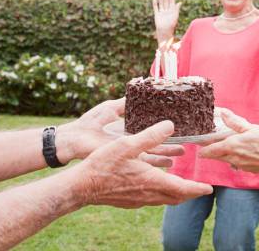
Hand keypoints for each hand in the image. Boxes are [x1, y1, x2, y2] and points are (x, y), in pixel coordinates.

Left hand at [57, 99, 183, 165]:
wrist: (73, 138)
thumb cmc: (89, 123)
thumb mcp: (112, 107)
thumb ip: (127, 103)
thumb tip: (141, 93)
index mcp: (128, 131)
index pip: (150, 132)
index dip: (164, 132)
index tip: (177, 129)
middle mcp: (130, 143)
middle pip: (155, 145)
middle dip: (169, 147)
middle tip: (185, 147)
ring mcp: (127, 153)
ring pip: (152, 155)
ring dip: (166, 155)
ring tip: (181, 154)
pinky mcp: (123, 159)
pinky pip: (144, 162)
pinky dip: (156, 163)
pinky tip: (168, 164)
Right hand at [75, 121, 212, 207]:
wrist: (82, 186)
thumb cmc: (103, 164)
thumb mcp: (127, 145)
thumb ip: (150, 136)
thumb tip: (170, 125)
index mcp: (151, 181)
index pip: (182, 189)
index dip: (197, 189)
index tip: (208, 189)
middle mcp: (148, 194)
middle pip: (176, 198)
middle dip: (190, 193)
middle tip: (200, 189)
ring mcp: (138, 200)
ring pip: (164, 200)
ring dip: (176, 194)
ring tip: (182, 186)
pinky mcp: (129, 202)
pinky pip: (152, 200)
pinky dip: (162, 194)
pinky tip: (156, 186)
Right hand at [153, 0, 181, 43]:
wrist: (164, 31)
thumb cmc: (171, 25)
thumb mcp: (175, 16)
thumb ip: (176, 9)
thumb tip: (180, 2)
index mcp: (172, 11)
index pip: (172, 3)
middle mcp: (167, 11)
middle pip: (166, 2)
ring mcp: (162, 12)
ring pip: (161, 4)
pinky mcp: (157, 15)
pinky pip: (156, 8)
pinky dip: (155, 4)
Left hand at [199, 109, 258, 177]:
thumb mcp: (251, 128)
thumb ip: (235, 123)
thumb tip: (223, 113)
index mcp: (231, 147)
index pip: (210, 151)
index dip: (203, 150)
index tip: (199, 148)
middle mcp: (233, 158)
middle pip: (217, 157)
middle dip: (211, 152)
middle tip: (208, 146)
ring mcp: (241, 166)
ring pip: (226, 161)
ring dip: (224, 155)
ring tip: (226, 147)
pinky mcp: (249, 169)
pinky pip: (237, 164)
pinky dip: (235, 159)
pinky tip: (242, 153)